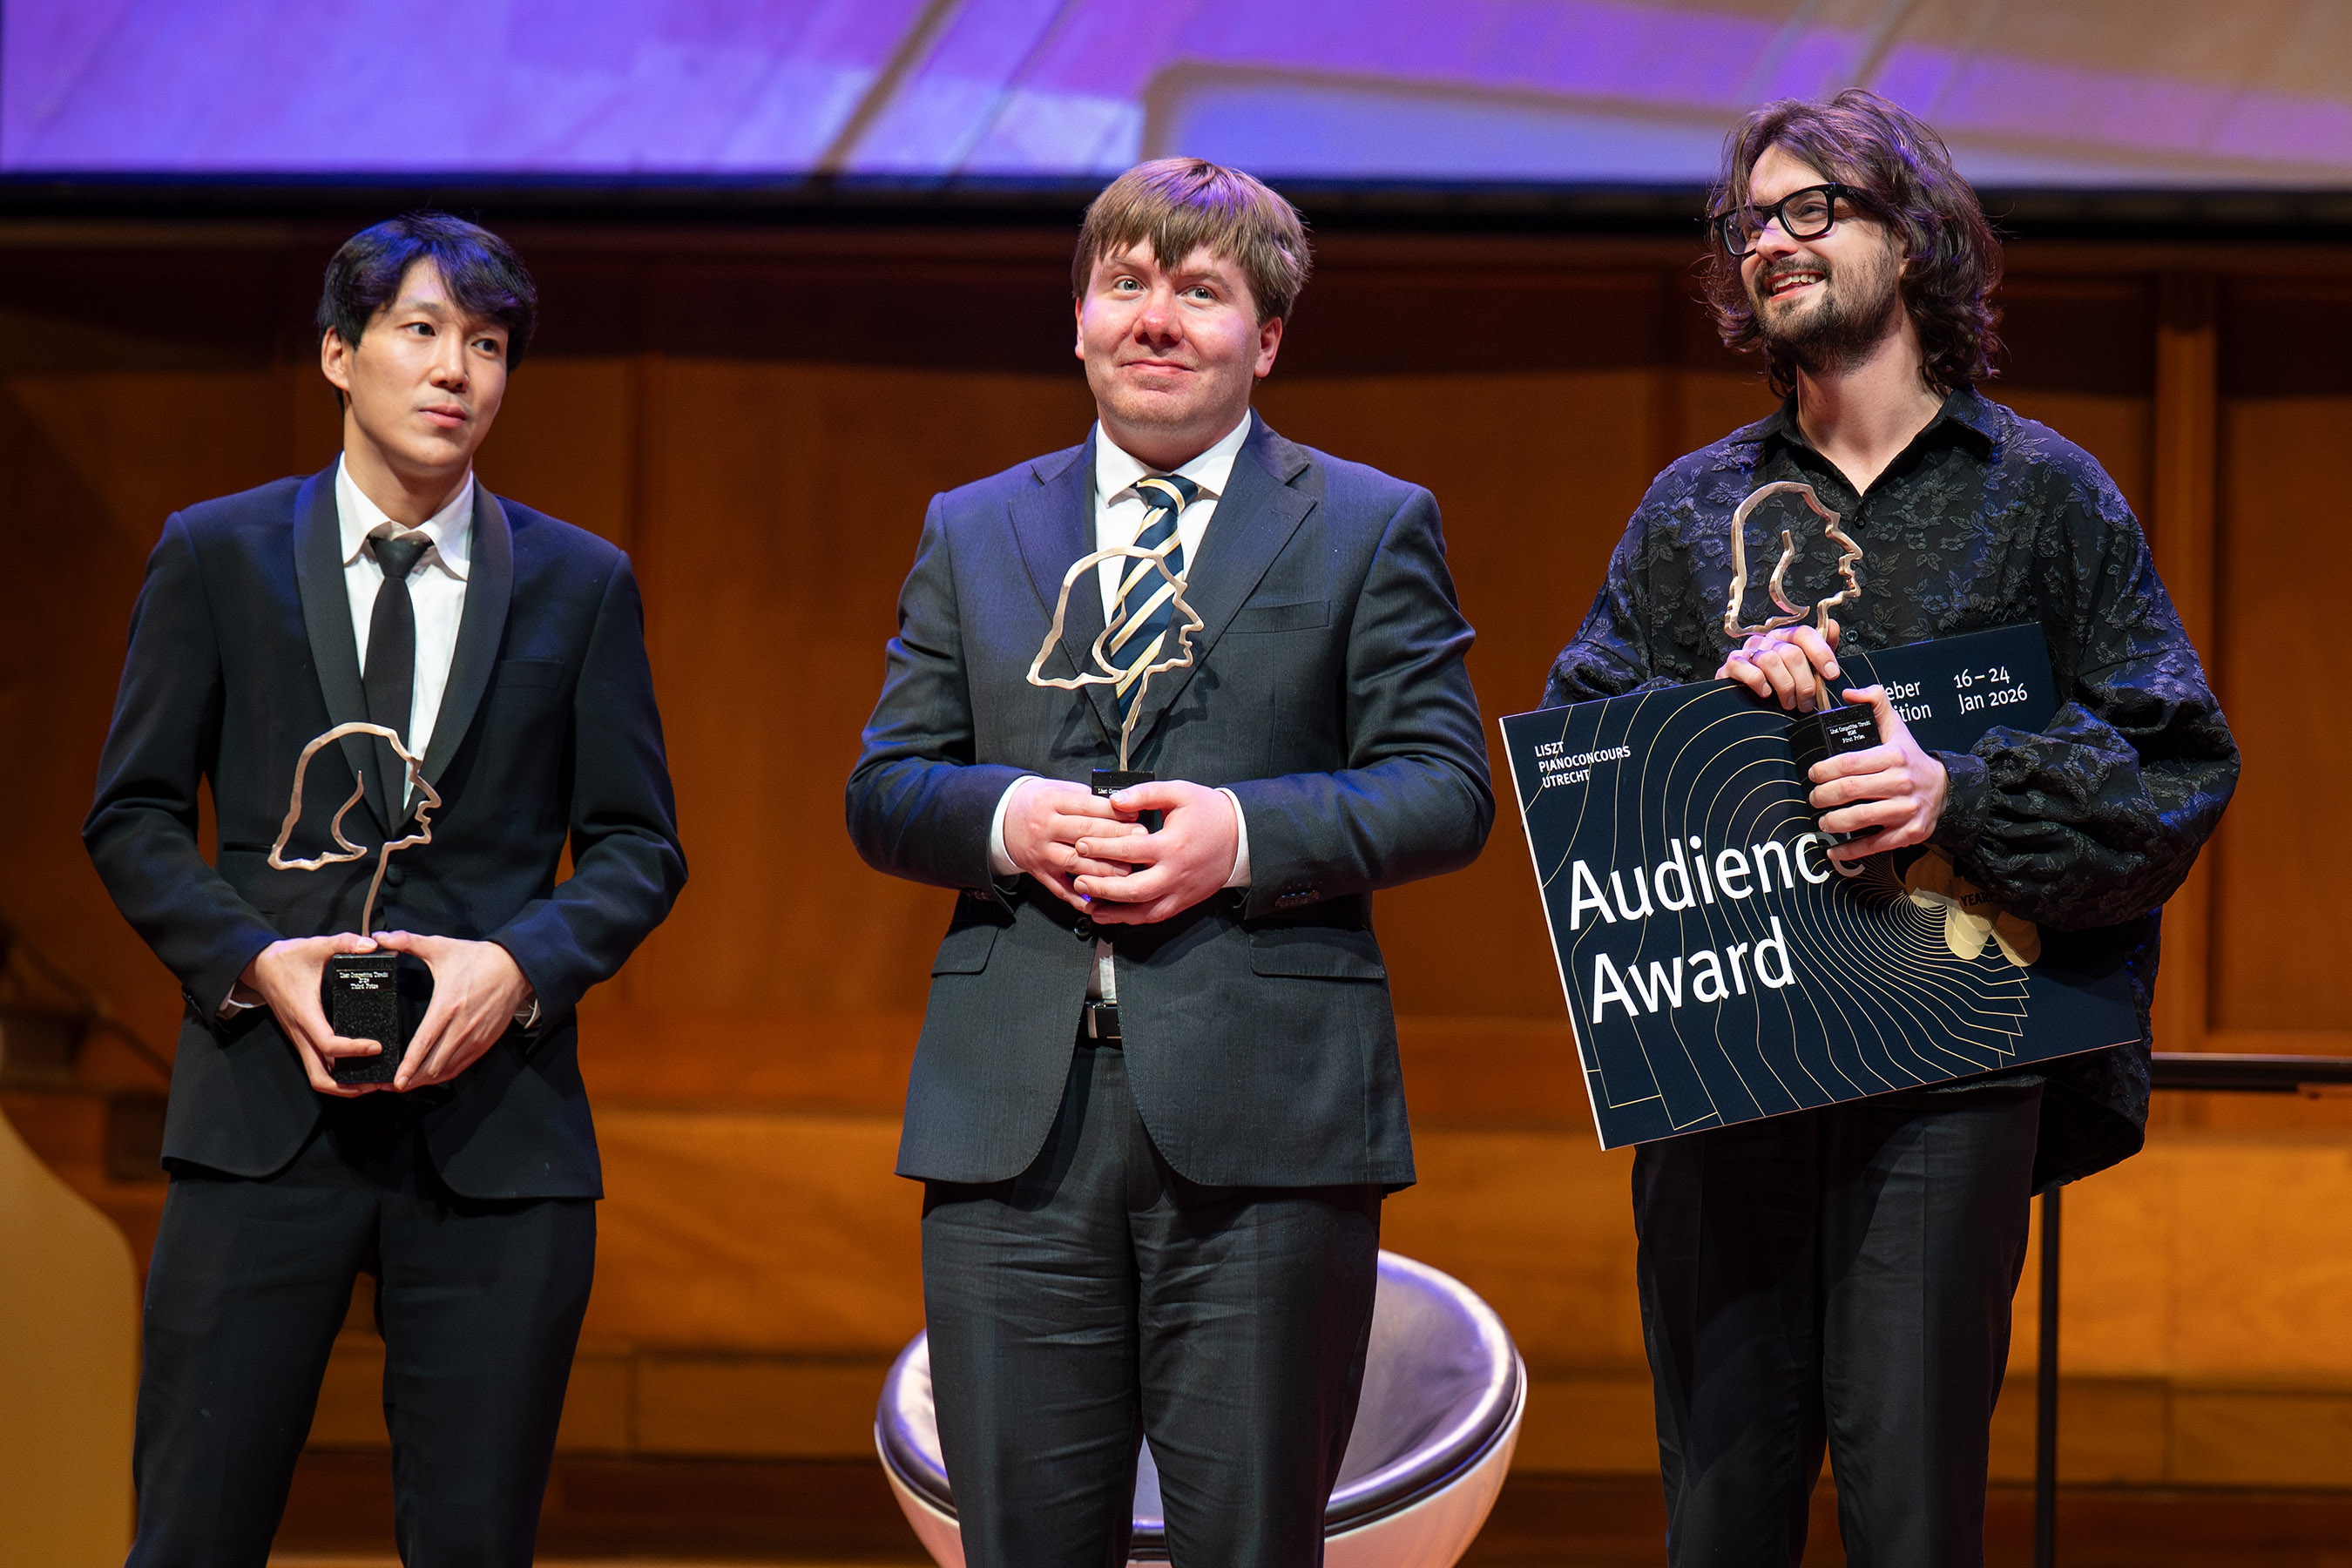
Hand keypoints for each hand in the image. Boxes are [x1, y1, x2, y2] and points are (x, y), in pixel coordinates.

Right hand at [239, 933, 387, 1096]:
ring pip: (317, 1076)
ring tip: (370, 1083)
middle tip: (376, 1082)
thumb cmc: (286, 958)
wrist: (258, 966)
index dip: (353, 1050)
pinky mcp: (301, 1038)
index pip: (328, 1044)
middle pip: (319, 1076)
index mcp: (305, 1014)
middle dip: (348, 1086)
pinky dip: (336, 1074)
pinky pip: (317, 1065)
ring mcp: (299, 1038)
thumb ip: (344, 942)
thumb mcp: (315, 946)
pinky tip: (357, 1069)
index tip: (377, 1047)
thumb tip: (371, 944)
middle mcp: (301, 1033)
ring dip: (342, 1086)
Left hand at [368, 931, 533, 1090]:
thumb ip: (408, 942)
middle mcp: (462, 1026)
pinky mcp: (484, 1042)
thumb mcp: (441, 947)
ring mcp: (475, 1037)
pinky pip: (461, 1066)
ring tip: (405, 1085)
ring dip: (426, 1080)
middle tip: (389, 1086)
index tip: (395, 1080)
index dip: (409, 1065)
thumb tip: (380, 937)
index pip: (424, 1044)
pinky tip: (430, 1077)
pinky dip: (444, 1075)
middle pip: (433, 1064)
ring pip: (447, 1069)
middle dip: (410, 1079)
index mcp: (447, 1006)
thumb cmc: (477, 958)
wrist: (515, 967)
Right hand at [1002, 777, 1147, 913]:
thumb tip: (1122, 807)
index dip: (1113, 814)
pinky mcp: (1040, 872)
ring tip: (1126, 872)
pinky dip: (1079, 897)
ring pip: (1075, 863)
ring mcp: (1042, 852)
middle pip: (1084, 834)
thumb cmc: (1038, 803)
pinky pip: (1060, 888)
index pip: (1087, 807)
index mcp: (1052, 802)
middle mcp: (1046, 827)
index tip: (1135, 819)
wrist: (1003, 818)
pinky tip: (1098, 900)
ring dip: (1102, 870)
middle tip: (1140, 844)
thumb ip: (1086, 798)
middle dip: (1115, 839)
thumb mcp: (1058, 789)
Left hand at [1072, 780, 1238, 924]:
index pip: (1129, 851)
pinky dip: (1132, 918)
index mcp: (1172, 845)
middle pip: (1133, 889)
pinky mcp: (1184, 902)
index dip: (1101, 848)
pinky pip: (1155, 916)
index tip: (1081, 844)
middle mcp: (1175, 873)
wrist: (1241, 836)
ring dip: (1113, 911)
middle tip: (1079, 879)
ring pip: (1143, 911)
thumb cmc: (1209, 812)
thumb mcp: (1178, 793)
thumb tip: (1114, 801)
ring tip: (1089, 905)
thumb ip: (1145, 794)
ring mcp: (1180, 891)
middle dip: (1102, 887)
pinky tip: (1113, 915)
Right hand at [1719, 616, 1841, 712]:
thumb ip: (1820, 650)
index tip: (1831, 674)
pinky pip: (1746, 669)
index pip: (1804, 634)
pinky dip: (1759, 683)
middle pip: (1791, 653)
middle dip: (1804, 682)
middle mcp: (1766, 641)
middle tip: (1807, 701)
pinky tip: (1766, 694)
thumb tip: (1833, 626)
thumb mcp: (1804, 670)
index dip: (1820, 653)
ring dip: (1785, 686)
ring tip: (1789, 703)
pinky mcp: (1731, 666)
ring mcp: (1747, 652)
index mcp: (1785, 638)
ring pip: (1771, 661)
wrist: (1745, 703)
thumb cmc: (1776, 686)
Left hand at [1809, 685, 1948, 862]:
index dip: (1824, 770)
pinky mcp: (1909, 833)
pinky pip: (1874, 844)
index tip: (1812, 774)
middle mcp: (1901, 783)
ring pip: (1860, 818)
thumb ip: (1875, 703)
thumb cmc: (1910, 759)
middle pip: (1850, 790)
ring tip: (1821, 820)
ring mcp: (1906, 810)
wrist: (1947, 790)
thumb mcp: (1896, 727)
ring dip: (1833, 822)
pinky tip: (1832, 849)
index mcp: (1894, 756)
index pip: (1849, 762)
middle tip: (1813, 798)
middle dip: (1823, 796)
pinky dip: (1850, 850)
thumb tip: (1849, 694)